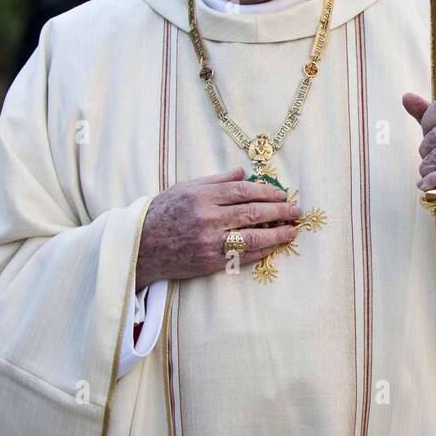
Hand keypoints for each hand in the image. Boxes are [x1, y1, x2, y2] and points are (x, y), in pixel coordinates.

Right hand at [135, 168, 300, 287]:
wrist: (140, 246)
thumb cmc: (163, 212)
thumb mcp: (186, 188)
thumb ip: (217, 180)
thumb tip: (245, 172)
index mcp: (201, 196)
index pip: (244, 191)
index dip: (268, 192)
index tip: (283, 194)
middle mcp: (206, 219)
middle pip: (253, 213)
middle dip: (279, 211)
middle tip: (295, 210)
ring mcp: (208, 243)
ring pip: (252, 237)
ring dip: (277, 234)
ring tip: (292, 230)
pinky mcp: (208, 263)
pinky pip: (242, 257)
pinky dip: (261, 250)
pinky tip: (273, 245)